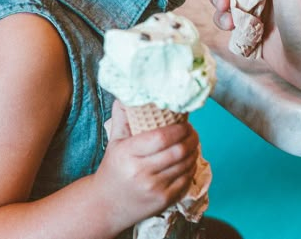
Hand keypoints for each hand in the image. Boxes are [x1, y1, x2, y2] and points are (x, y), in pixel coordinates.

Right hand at [94, 101, 198, 231]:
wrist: (105, 205)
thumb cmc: (112, 169)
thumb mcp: (114, 141)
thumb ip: (121, 117)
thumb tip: (126, 95)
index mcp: (128, 153)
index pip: (161, 138)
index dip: (179, 129)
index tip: (185, 122)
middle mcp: (141, 172)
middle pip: (177, 151)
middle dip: (191, 138)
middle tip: (192, 131)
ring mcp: (154, 188)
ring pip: (185, 165)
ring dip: (194, 152)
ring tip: (193, 143)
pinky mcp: (163, 201)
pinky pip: (186, 181)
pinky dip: (191, 168)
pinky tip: (190, 160)